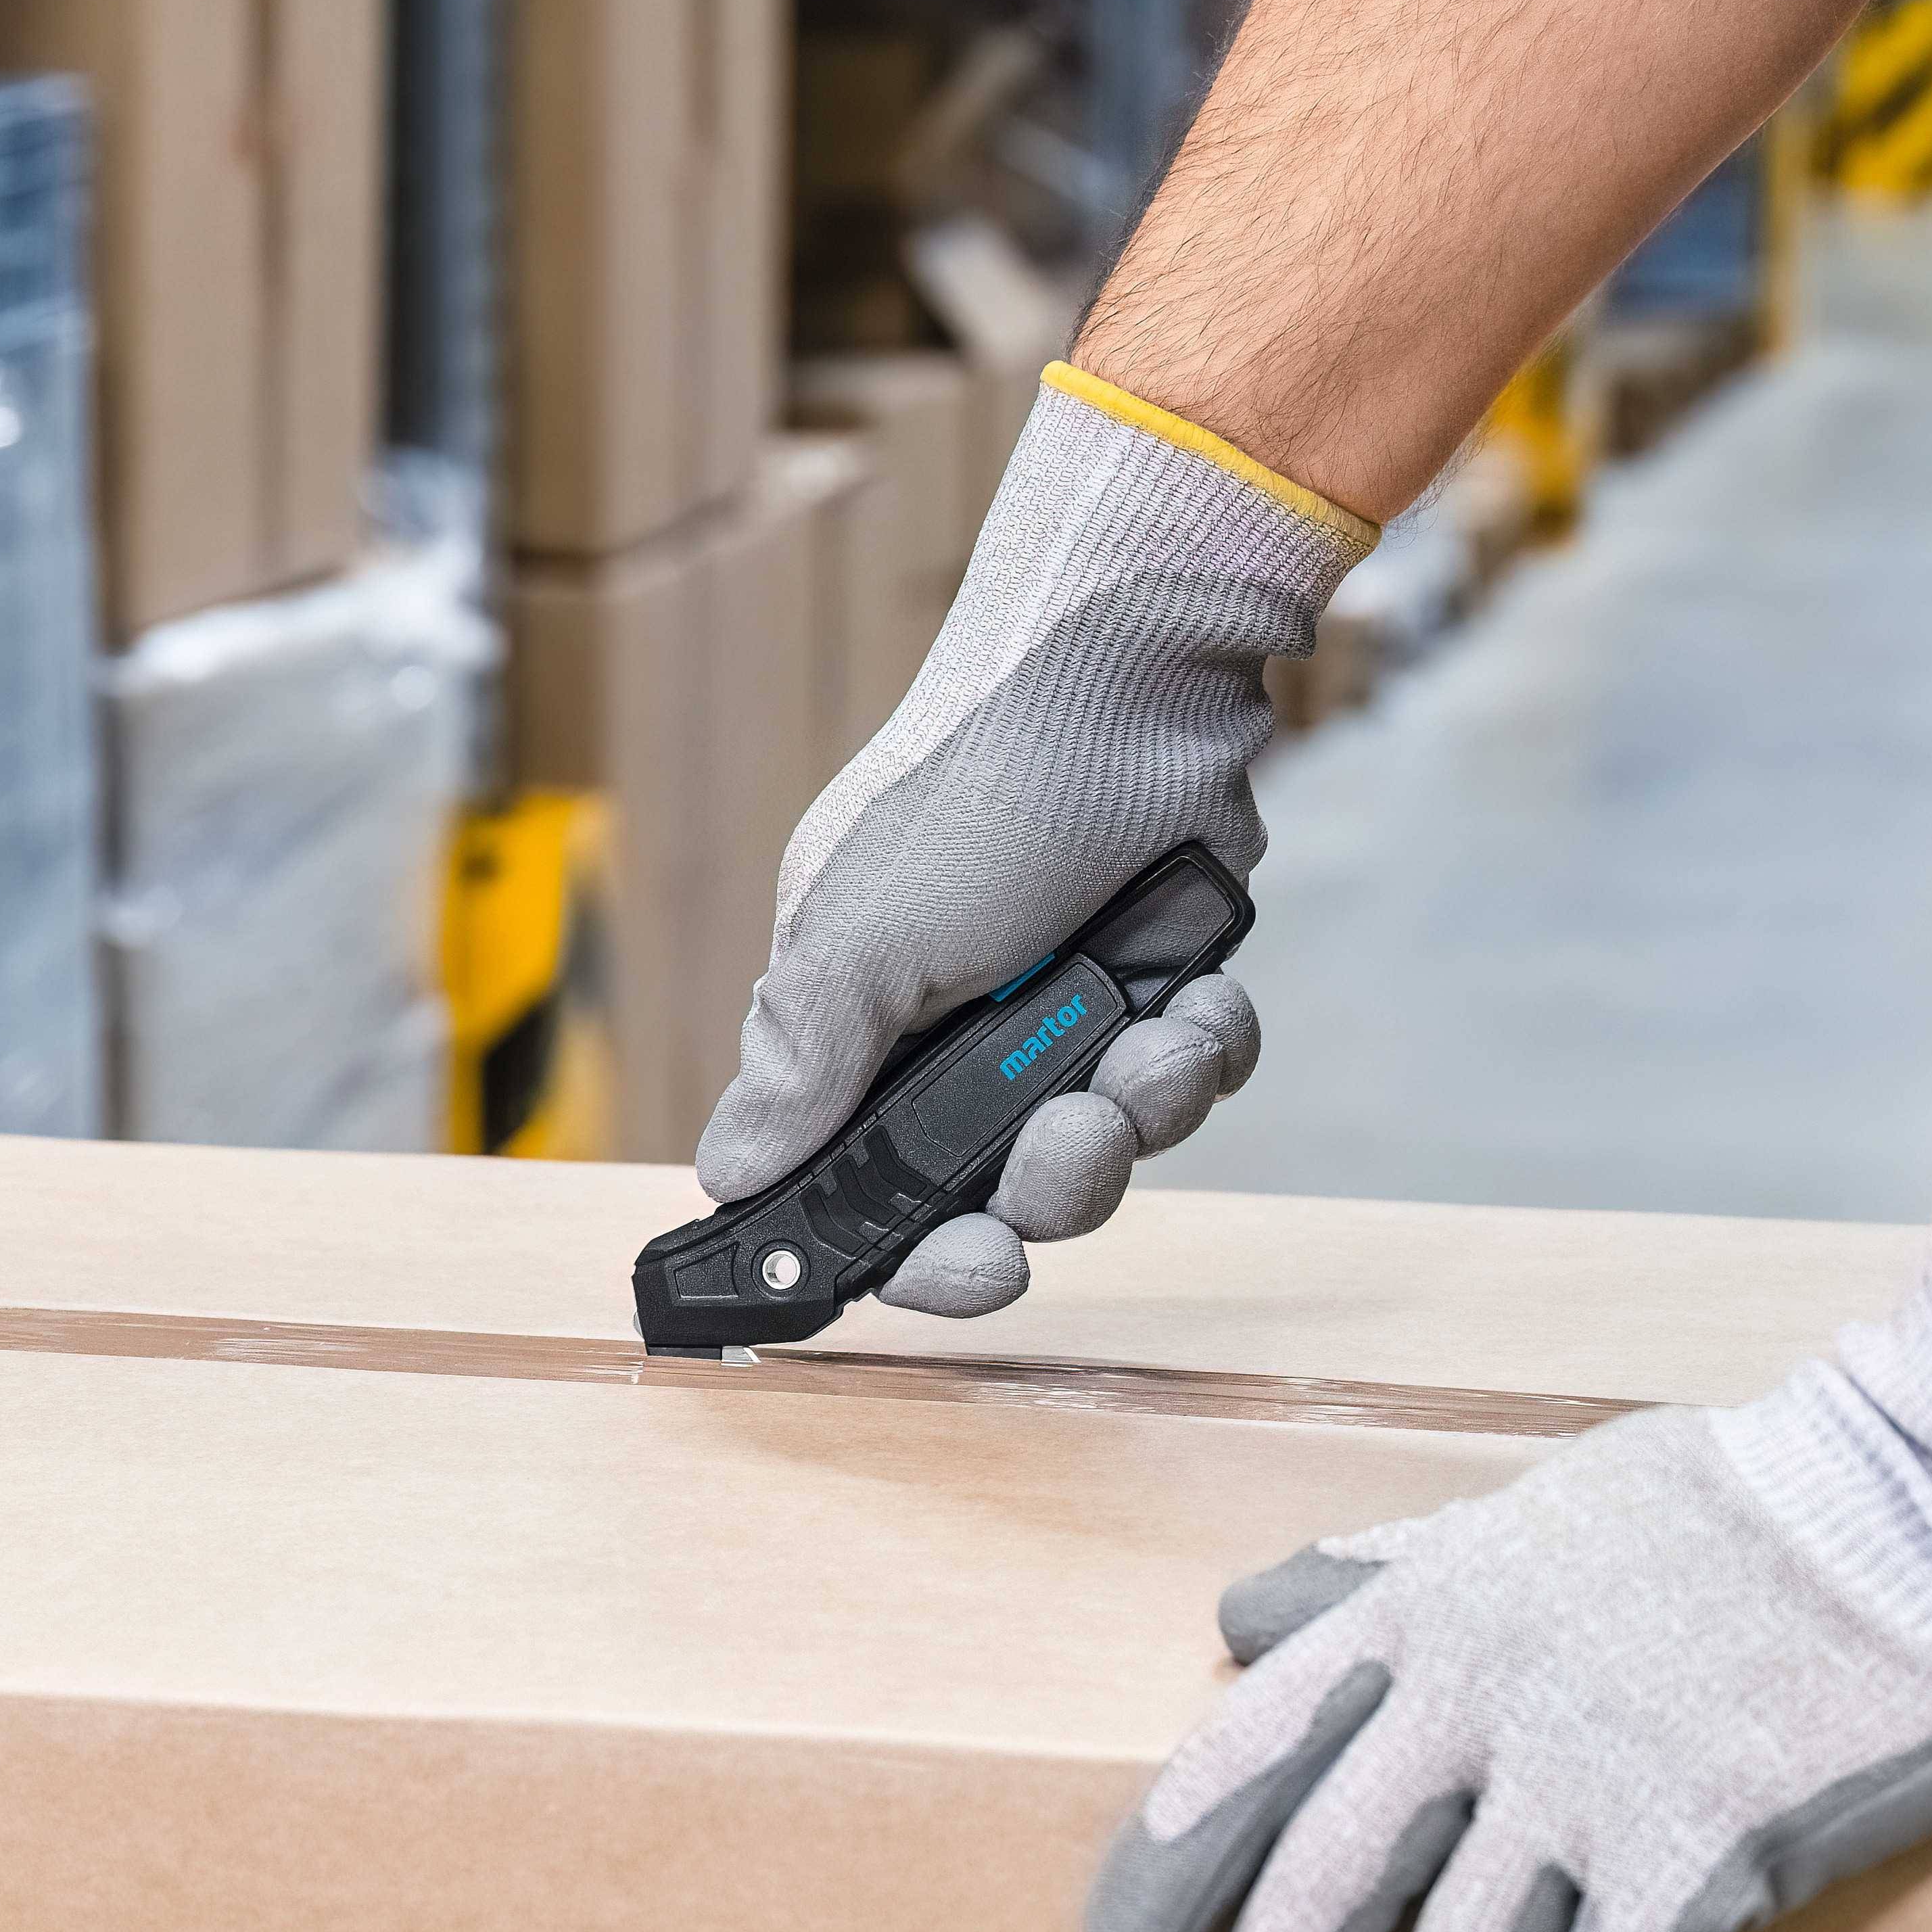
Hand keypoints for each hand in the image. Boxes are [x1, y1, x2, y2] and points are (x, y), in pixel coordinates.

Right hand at [693, 369, 1368, 1316]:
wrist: (1136, 665)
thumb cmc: (975, 788)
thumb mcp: (855, 939)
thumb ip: (797, 1072)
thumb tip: (727, 1181)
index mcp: (854, 1028)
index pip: (864, 1193)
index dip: (917, 1255)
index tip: (974, 1266)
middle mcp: (951, 1031)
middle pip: (1003, 1195)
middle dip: (1052, 1183)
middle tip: (1079, 1136)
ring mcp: (1060, 1007)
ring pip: (1109, 1145)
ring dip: (1141, 1109)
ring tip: (1151, 1035)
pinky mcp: (1156, 977)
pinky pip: (1190, 1077)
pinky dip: (1204, 1048)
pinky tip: (1198, 992)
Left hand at [1082, 1225, 1931, 1931]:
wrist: (1915, 1502)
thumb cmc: (1710, 1508)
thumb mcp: (1510, 1513)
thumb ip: (1370, 1576)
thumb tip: (1237, 1617)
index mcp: (1423, 1617)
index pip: (1244, 1758)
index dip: (1167, 1875)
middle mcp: (1484, 1701)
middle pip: (1328, 1889)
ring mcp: (1598, 1775)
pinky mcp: (1715, 1842)